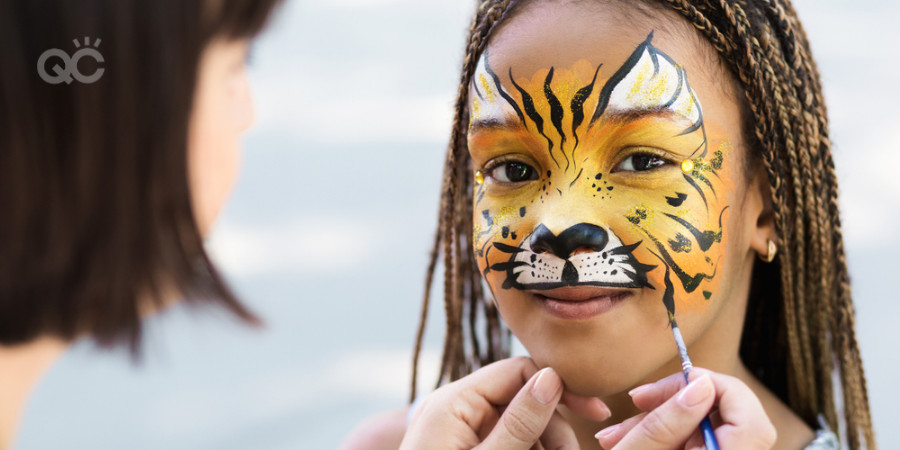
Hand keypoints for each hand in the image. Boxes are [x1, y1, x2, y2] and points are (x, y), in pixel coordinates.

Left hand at [400, 357, 609, 448]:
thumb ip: (518, 423)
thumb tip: (551, 377)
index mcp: (453, 401)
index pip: (517, 370)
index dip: (559, 387)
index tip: (596, 411)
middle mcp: (455, 408)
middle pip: (522, 399)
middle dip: (553, 428)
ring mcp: (459, 430)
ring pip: (519, 424)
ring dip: (544, 445)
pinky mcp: (465, 447)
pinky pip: (506, 441)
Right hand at [594, 368, 776, 448]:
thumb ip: (668, 421)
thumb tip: (700, 384)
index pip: (751, 423)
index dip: (720, 390)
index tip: (681, 380)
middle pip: (732, 424)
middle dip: (683, 402)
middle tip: (641, 400)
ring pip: (710, 435)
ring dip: (665, 423)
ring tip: (618, 433)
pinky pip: (700, 449)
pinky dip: (668, 439)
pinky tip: (633, 441)